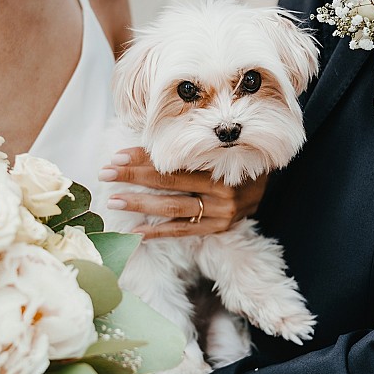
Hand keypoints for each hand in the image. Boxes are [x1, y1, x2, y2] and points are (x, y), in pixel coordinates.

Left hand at [98, 147, 267, 238]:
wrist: (267, 183)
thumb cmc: (236, 159)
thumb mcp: (220, 148)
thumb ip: (191, 148)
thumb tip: (147, 141)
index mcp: (220, 163)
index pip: (174, 162)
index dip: (144, 158)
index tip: (117, 157)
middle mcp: (221, 189)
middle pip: (170, 182)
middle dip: (134, 177)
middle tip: (106, 173)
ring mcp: (221, 212)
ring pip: (174, 208)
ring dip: (141, 205)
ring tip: (114, 201)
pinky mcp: (219, 229)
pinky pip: (184, 231)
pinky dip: (159, 232)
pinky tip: (137, 232)